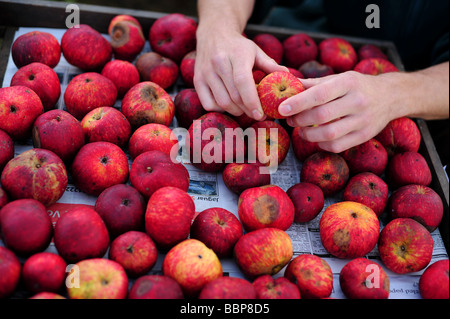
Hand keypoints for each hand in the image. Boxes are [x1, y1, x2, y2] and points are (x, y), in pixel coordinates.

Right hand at [194, 30, 287, 119]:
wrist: (214, 34)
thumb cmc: (238, 46)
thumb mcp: (256, 51)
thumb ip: (270, 65)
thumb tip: (288, 76)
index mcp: (236, 55)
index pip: (243, 82)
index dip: (252, 101)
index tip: (261, 114)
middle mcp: (218, 63)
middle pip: (233, 96)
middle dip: (247, 110)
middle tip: (257, 114)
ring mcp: (205, 73)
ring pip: (222, 102)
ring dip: (236, 111)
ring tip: (245, 110)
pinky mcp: (197, 81)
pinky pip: (209, 104)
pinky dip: (221, 109)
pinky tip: (229, 105)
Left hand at [279, 71, 403, 152]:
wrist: (390, 96)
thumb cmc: (356, 86)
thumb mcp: (338, 78)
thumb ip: (312, 83)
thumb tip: (286, 84)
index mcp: (348, 82)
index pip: (320, 94)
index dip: (298, 103)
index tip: (282, 109)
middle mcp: (358, 101)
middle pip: (321, 116)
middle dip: (299, 120)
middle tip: (290, 119)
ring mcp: (363, 120)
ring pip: (329, 134)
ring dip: (308, 135)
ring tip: (301, 130)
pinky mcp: (365, 136)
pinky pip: (337, 146)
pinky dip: (321, 144)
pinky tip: (316, 138)